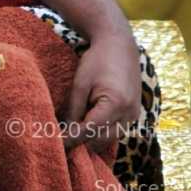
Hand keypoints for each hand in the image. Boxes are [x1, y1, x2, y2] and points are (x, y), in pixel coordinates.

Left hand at [62, 31, 140, 154]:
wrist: (119, 45)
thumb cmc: (97, 61)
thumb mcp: (80, 84)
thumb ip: (73, 110)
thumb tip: (64, 131)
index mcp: (115, 104)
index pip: (89, 131)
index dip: (72, 140)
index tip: (56, 144)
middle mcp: (129, 114)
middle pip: (101, 140)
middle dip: (82, 145)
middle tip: (61, 145)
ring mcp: (134, 115)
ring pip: (110, 140)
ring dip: (92, 141)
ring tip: (72, 138)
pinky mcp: (134, 114)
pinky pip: (117, 132)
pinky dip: (102, 134)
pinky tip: (87, 130)